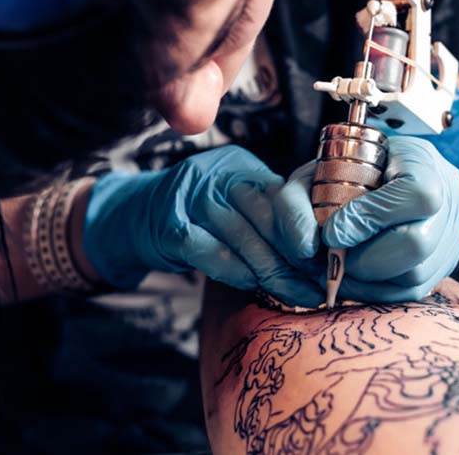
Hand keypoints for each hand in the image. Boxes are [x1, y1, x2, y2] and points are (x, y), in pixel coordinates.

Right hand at [83, 146, 323, 306]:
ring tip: (297, 293)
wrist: (135, 217)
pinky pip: (210, 251)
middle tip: (318, 284)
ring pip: (242, 236)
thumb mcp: (234, 203)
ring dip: (273, 272)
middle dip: (295, 256)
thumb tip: (320, 255)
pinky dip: (235, 271)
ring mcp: (189, 197)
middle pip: (265, 216)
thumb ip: (269, 218)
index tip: (323, 256)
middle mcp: (215, 174)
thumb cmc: (199, 217)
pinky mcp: (169, 226)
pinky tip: (253, 285)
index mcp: (240, 165)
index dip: (304, 225)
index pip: (281, 192)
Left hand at [274, 136, 458, 302]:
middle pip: (418, 245)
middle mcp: (451, 204)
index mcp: (429, 167)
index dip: (370, 218)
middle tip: (333, 256)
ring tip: (339, 267)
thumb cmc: (355, 164)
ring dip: (366, 279)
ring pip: (414, 276)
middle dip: (365, 258)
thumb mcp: (331, 164)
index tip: (332, 231)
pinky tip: (352, 277)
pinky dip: (374, 289)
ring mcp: (451, 240)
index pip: (416, 195)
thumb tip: (323, 242)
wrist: (388, 171)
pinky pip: (410, 291)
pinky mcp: (441, 267)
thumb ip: (312, 193)